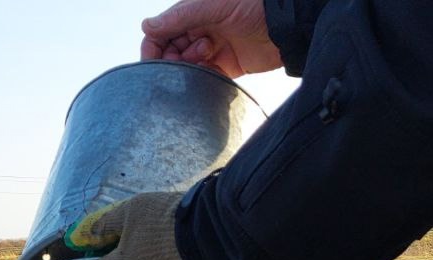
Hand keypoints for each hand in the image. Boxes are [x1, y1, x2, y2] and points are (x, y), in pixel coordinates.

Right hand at [140, 0, 280, 78]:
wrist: (287, 24)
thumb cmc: (252, 4)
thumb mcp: (211, 6)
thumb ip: (178, 18)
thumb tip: (146, 26)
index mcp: (192, 13)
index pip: (160, 32)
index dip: (153, 47)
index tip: (153, 61)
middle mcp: (200, 30)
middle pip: (171, 52)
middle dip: (172, 59)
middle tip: (188, 56)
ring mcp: (213, 48)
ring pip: (187, 66)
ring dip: (190, 67)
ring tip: (207, 55)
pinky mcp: (228, 66)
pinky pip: (206, 77)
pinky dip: (203, 79)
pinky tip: (211, 73)